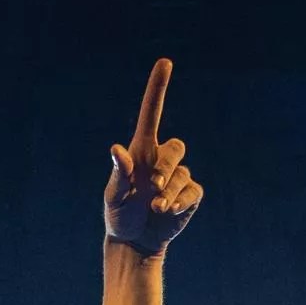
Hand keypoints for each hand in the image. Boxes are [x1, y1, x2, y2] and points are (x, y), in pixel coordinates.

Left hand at [101, 58, 200, 256]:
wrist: (133, 240)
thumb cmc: (119, 214)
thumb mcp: (113, 196)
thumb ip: (118, 173)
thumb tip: (117, 149)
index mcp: (142, 152)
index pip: (152, 114)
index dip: (158, 88)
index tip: (165, 63)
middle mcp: (161, 160)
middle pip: (177, 147)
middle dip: (168, 164)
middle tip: (155, 184)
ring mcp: (177, 177)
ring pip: (183, 173)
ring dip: (170, 190)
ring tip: (156, 208)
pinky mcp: (189, 195)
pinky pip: (192, 191)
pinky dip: (181, 200)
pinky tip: (169, 211)